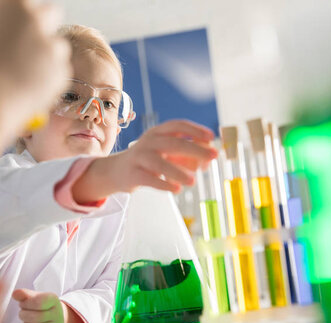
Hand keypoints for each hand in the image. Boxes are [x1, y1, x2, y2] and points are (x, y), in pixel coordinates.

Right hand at [0, 0, 70, 122]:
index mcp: (14, 5)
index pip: (20, 1)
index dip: (13, 12)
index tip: (8, 21)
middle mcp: (38, 21)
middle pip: (50, 13)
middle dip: (42, 25)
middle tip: (28, 41)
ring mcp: (52, 47)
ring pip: (57, 46)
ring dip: (47, 55)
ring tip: (24, 73)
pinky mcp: (61, 73)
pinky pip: (58, 73)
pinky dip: (48, 80)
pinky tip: (28, 88)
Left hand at [12, 289, 64, 322]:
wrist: (55, 315)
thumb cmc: (42, 305)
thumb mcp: (34, 296)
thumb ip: (24, 294)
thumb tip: (15, 294)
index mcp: (53, 299)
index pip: (38, 302)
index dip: (25, 304)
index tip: (22, 304)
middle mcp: (58, 313)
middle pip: (37, 317)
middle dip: (24, 316)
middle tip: (22, 314)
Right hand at [72, 120, 216, 203]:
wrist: (117, 171)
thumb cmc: (149, 161)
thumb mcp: (166, 153)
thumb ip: (186, 155)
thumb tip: (206, 162)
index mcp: (158, 132)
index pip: (178, 125)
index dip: (195, 129)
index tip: (211, 137)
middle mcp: (149, 142)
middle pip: (174, 143)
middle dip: (196, 149)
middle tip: (213, 156)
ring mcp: (139, 157)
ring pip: (160, 163)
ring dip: (178, 172)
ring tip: (193, 181)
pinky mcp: (133, 174)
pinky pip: (150, 179)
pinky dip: (164, 185)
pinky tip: (177, 190)